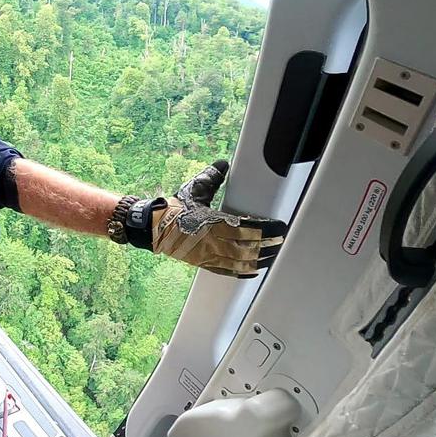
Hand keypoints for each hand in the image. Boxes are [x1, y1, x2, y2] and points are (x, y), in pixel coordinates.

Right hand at [142, 161, 286, 277]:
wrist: (154, 228)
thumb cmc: (175, 209)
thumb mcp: (194, 190)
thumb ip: (211, 178)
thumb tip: (223, 164)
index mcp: (213, 222)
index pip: (248, 228)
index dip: (267, 229)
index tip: (279, 227)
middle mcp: (213, 241)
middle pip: (248, 247)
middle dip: (268, 245)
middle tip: (281, 241)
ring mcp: (209, 255)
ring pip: (240, 261)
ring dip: (259, 259)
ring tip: (272, 256)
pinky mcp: (204, 263)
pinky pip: (227, 271)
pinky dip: (242, 272)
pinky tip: (253, 271)